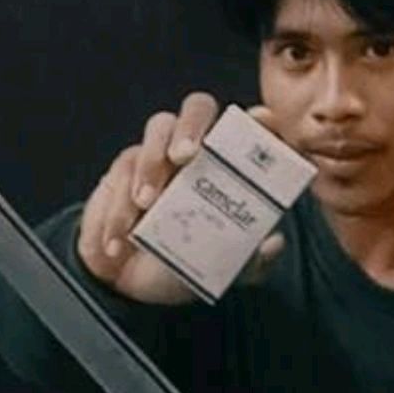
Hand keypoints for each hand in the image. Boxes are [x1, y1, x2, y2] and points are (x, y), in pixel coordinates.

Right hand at [76, 92, 285, 303]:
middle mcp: (196, 149)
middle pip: (198, 109)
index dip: (258, 120)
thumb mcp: (221, 267)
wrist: (132, 282)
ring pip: (158, 129)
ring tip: (146, 204)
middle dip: (192, 127)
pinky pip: (123, 169)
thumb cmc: (184, 262)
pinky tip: (121, 238)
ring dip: (151, 164)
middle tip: (184, 157)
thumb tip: (273, 243)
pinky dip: (120, 206)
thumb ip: (249, 260)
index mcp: (227, 166)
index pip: (248, 130)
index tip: (262, 120)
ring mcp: (158, 153)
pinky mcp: (124, 168)